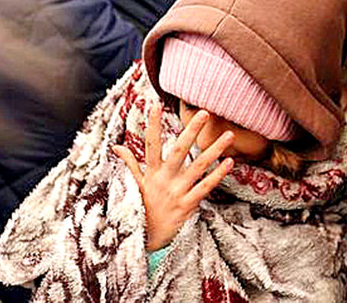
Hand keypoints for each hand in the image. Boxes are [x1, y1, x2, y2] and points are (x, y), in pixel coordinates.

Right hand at [112, 103, 233, 251]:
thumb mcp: (132, 187)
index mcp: (150, 173)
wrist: (144, 241)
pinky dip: (218, 176)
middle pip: (179, 150)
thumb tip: (116, 146)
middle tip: (204, 112)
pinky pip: (205, 188)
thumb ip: (129, 165)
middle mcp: (164, 180)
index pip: (150, 144)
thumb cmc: (140, 209)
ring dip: (214, 150)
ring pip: (198, 167)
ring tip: (229, 135)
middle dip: (192, 131)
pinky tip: (230, 163)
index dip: (152, 125)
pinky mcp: (187, 206)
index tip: (155, 105)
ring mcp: (176, 192)